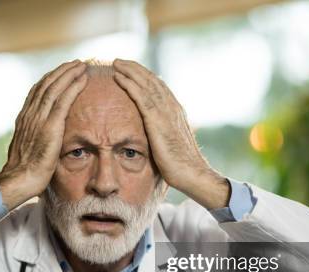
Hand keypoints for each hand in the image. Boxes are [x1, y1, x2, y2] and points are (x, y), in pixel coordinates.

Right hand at [0, 60, 87, 209]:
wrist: (19, 180)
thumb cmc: (25, 172)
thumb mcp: (29, 150)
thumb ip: (35, 140)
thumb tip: (42, 141)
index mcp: (25, 118)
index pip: (38, 91)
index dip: (50, 79)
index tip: (61, 72)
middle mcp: (30, 114)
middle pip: (46, 84)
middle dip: (61, 71)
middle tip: (75, 63)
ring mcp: (39, 119)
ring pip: (55, 87)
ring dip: (69, 73)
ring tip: (82, 65)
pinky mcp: (50, 126)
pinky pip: (63, 100)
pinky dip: (73, 86)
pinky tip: (83, 78)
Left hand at [113, 59, 228, 208]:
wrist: (191, 173)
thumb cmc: (181, 165)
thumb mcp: (170, 144)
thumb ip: (163, 134)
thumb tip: (154, 135)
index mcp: (175, 111)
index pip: (158, 87)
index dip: (144, 76)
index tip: (131, 70)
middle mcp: (172, 107)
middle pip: (151, 80)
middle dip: (135, 69)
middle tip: (120, 61)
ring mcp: (166, 113)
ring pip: (146, 84)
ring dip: (130, 71)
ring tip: (116, 63)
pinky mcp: (157, 121)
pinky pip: (141, 97)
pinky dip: (130, 85)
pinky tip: (119, 78)